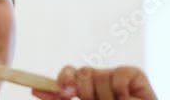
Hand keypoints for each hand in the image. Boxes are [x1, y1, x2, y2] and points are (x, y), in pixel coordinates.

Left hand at [32, 66, 156, 99]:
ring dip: (105, 97)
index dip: (56, 84)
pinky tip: (128, 99)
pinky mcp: (133, 74)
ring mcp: (115, 77)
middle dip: (84, 92)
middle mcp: (99, 82)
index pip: (67, 79)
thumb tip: (36, 91)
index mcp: (87, 92)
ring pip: (97, 76)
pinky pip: (117, 76)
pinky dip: (120, 91)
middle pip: (80, 73)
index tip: (41, 92)